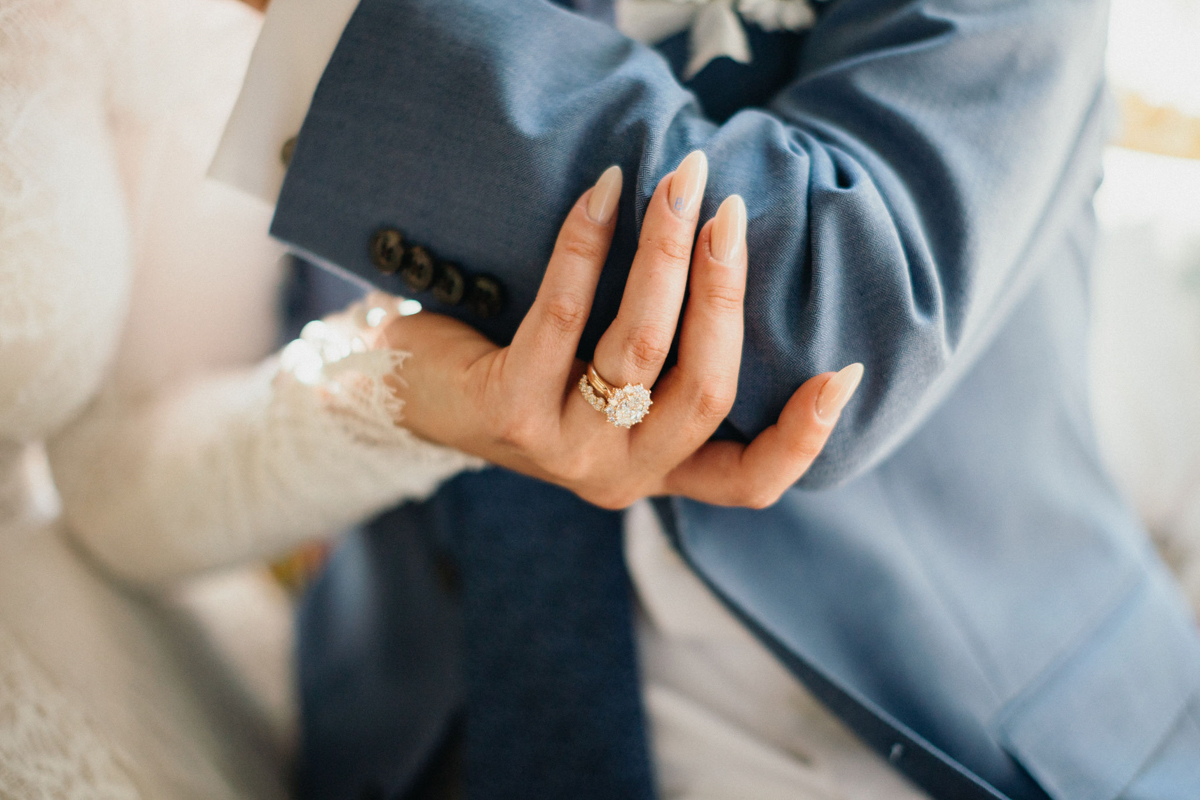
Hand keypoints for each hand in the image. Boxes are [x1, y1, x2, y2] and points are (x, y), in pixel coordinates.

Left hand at [365, 151, 862, 509]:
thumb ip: (667, 364)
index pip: (749, 482)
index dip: (804, 439)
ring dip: (668, 255)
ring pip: (641, 348)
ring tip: (682, 184)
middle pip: (706, 391)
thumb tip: (733, 262)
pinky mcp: (511, 413)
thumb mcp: (608, 386)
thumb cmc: (529, 373)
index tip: (843, 370)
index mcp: (657, 471)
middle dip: (727, 292)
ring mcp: (564, 452)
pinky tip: (607, 191)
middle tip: (731, 210)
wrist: (412, 395)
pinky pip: (564, 316)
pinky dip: (590, 244)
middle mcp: (619, 476)